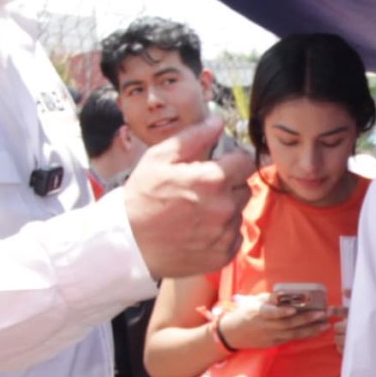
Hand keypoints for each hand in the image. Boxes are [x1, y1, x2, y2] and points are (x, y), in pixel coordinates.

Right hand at [124, 114, 253, 279]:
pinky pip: (233, 237)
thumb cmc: (142, 198)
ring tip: (196, 213)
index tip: (219, 166)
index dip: (233, 161)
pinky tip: (198, 231)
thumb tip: (218, 121)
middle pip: (244, 188)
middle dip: (228, 186)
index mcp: (213, 180)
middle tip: (201, 191)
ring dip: (224, 210)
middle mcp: (225, 207)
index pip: (246, 162)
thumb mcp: (160, 158)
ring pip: (238, 213)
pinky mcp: (223, 255)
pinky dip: (221, 233)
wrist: (129, 244)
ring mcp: (225, 234)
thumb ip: (193, 137)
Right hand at [212, 291, 339, 351]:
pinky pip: (291, 339)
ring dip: (310, 329)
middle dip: (306, 319)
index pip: (271, 313)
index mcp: (259, 313)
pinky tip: (316, 330)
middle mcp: (266, 326)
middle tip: (322, 314)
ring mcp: (271, 337)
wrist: (233, 334)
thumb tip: (286, 294)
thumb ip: (271, 298)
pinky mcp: (274, 343)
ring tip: (325, 324)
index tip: (293, 309)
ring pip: (293, 334)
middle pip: (288, 324)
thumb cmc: (245, 313)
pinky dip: (305, 335)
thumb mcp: (254, 301)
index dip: (282, 312)